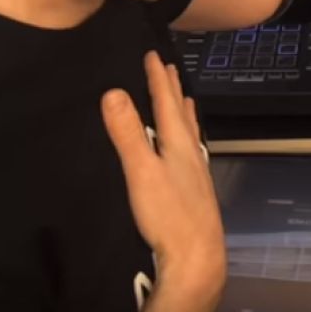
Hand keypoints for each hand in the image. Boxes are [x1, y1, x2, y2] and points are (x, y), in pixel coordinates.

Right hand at [102, 51, 224, 311]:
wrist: (197, 257)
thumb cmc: (168, 214)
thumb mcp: (141, 171)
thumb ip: (127, 134)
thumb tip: (113, 92)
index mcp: (178, 144)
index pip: (166, 103)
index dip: (158, 79)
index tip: (153, 54)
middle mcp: (192, 153)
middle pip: (182, 114)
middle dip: (174, 90)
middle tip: (172, 67)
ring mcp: (196, 173)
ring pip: (191, 133)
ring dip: (185, 113)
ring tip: (186, 99)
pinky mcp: (196, 191)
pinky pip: (192, 152)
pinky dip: (188, 138)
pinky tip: (190, 150)